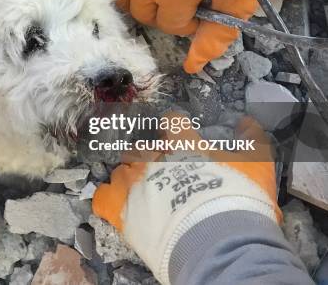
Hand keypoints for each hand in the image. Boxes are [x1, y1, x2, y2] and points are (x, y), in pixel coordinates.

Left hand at [92, 114, 278, 283]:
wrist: (216, 239)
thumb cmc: (237, 198)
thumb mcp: (257, 164)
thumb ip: (251, 139)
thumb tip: (248, 122)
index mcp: (182, 143)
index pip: (172, 121)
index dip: (175, 126)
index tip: (179, 134)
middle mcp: (152, 158)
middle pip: (141, 148)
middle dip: (150, 158)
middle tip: (164, 173)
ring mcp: (133, 181)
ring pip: (121, 170)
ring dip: (130, 177)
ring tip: (142, 192)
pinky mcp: (121, 208)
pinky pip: (103, 198)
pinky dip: (108, 198)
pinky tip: (116, 203)